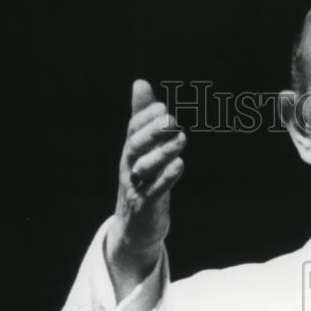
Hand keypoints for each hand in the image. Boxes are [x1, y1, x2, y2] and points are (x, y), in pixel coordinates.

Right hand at [106, 80, 185, 298]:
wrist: (134, 227)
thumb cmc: (141, 182)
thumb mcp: (141, 150)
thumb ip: (141, 117)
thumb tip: (141, 82)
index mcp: (129, 153)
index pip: (132, 130)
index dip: (145, 117)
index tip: (162, 106)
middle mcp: (129, 168)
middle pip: (135, 146)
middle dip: (152, 131)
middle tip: (171, 119)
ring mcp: (137, 187)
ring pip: (145, 168)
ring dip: (163, 152)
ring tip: (181, 139)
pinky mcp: (147, 206)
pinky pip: (155, 190)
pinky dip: (167, 178)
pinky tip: (180, 165)